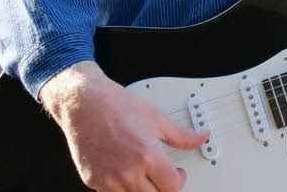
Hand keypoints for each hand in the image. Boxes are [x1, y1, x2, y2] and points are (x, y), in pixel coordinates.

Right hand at [39, 61, 207, 191]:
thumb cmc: (116, 106)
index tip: (178, 173)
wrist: (84, 104)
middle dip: (163, 187)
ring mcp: (108, 179)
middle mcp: (127, 170)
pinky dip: (122, 189)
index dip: (180, 180)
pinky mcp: (93, 181)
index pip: (172, 187)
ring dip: (143, 189)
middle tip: (163, 175)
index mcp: (146, 155)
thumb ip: (181, 135)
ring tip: (144, 172)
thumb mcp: (155, 117)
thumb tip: (201, 137)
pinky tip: (125, 172)